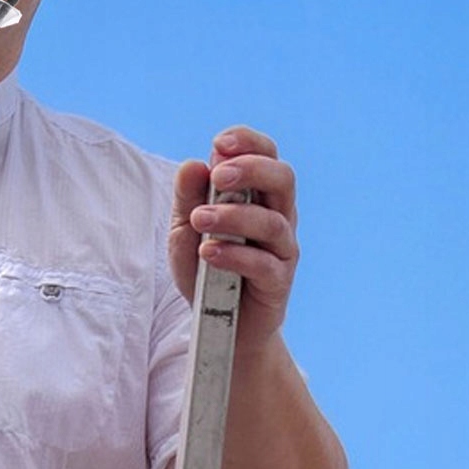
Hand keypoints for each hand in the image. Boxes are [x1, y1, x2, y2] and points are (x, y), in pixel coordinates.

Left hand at [169, 127, 299, 358]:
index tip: (219, 143)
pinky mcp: (279, 282)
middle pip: (283, 178)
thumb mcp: (185, 229)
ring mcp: (282, 249)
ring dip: (234, 215)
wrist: (218, 327)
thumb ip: (188, 197)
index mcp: (258, 195)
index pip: (266, 155)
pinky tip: (208, 253)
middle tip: (218, 176)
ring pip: (274, 221)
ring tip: (200, 219)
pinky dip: (235, 255)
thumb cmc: (205, 269)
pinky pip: (265, 264)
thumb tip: (194, 163)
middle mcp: (277, 216)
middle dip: (252, 168)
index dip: (248, 142)